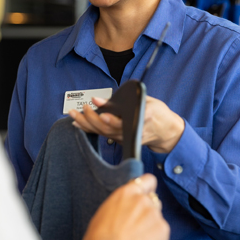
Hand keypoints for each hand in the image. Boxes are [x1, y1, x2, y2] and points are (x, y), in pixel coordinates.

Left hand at [69, 95, 184, 153]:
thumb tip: (100, 100)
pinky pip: (101, 134)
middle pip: (108, 129)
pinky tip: (77, 123)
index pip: (124, 122)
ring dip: (86, 124)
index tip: (102, 114)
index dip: (112, 119)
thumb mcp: (147, 101)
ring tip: (74, 114)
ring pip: (102, 133)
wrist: (165, 131)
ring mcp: (124, 138)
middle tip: (83, 108)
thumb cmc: (157, 113)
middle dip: (92, 119)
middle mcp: (131, 132)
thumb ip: (126, 100)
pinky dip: (88, 128)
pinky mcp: (119, 139)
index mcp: (141, 120)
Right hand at [80, 174, 169, 239]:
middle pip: (153, 201)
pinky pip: (162, 232)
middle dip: (147, 212)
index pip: (148, 180)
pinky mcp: (163, 230)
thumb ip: (123, 203)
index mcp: (127, 192)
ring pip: (157, 218)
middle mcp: (143, 200)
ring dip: (151, 226)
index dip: (148, 189)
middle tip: (135, 227)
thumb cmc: (98, 237)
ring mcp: (155, 214)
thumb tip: (130, 207)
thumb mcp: (106, 210)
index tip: (145, 197)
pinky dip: (156, 239)